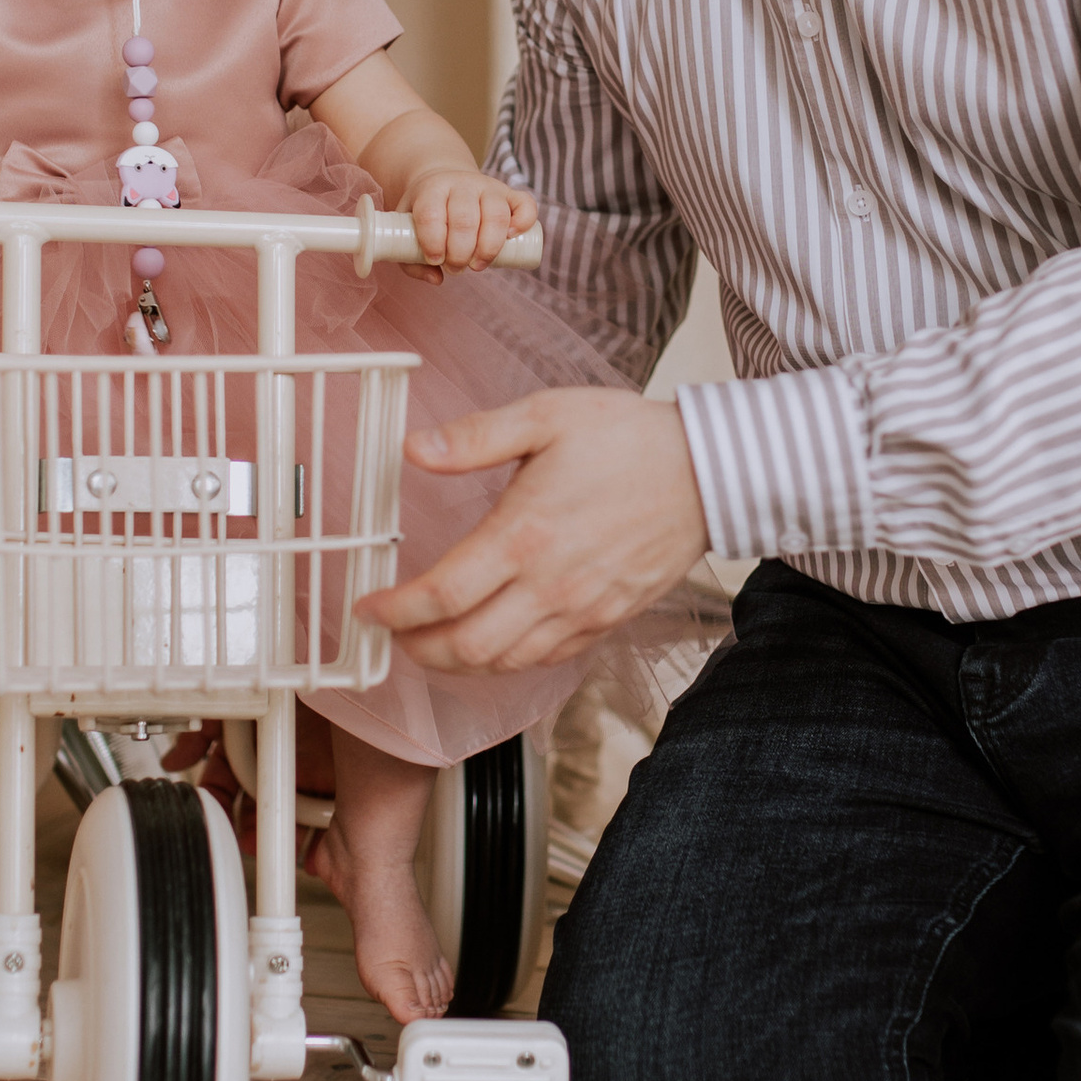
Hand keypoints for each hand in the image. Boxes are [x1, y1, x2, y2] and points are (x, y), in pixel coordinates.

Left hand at [361, 388, 706, 671]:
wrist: (710, 472)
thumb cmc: (630, 440)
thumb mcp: (547, 416)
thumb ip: (475, 437)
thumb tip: (414, 449)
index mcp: (525, 535)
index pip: (442, 595)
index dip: (395, 611)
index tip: (370, 608)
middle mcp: (550, 585)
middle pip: (466, 647)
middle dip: (417, 649)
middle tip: (395, 633)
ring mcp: (581, 609)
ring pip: (504, 664)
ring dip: (458, 663)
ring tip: (433, 644)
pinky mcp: (607, 619)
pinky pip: (547, 660)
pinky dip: (508, 663)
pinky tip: (493, 644)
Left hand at [400, 166, 538, 280]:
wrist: (443, 180)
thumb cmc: (425, 212)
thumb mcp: (407, 229)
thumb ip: (412, 259)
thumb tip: (436, 279)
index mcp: (432, 188)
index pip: (431, 214)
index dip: (433, 242)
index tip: (434, 260)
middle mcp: (463, 183)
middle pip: (465, 220)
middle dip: (460, 254)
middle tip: (455, 268)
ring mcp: (489, 187)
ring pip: (496, 215)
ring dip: (488, 248)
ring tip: (477, 265)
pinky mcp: (510, 194)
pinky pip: (525, 205)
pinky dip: (523, 222)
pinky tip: (510, 239)